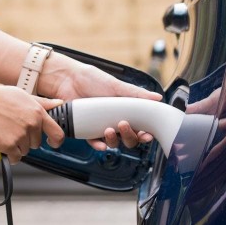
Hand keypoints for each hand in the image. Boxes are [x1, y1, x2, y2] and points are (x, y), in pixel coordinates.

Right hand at [0, 83, 64, 163]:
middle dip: (26, 140)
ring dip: (16, 146)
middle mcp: (32, 124)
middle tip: (12, 128)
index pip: (57, 133)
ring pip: (25, 151)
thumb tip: (59, 104)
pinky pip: (14, 158)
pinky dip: (8, 154)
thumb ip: (42, 102)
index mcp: (37, 112)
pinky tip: (1, 141)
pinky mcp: (9, 145)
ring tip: (4, 131)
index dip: (56, 141)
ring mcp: (21, 135)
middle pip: (36, 143)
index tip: (52, 143)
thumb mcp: (22, 95)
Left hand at [45, 62, 161, 150]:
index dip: (145, 134)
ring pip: (112, 143)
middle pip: (128, 139)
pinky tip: (100, 145)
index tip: (147, 134)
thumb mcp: (116, 85)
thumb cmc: (92, 79)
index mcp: (124, 111)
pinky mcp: (85, 130)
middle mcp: (113, 121)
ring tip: (108, 129)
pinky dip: (98, 146)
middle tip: (124, 125)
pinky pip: (94, 142)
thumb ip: (136, 93)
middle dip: (130, 137)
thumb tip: (158, 97)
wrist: (67, 78)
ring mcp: (100, 126)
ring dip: (114, 140)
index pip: (139, 128)